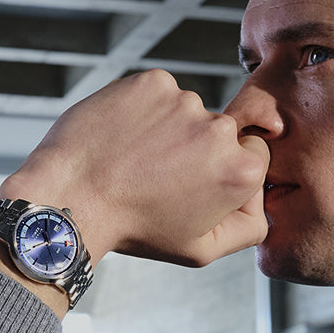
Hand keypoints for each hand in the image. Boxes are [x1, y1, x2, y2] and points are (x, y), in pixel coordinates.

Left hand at [0, 69, 269, 268]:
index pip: (250, 154)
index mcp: (242, 170)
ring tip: (131, 160)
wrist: (71, 198)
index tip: (189, 184)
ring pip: (184, 111)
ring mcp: (184, 101)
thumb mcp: (199, 249)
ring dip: (163, 129)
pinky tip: (121, 136)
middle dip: (192, 150)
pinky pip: (156, 93)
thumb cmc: (133, 228)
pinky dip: (140, 109)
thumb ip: (248, 228)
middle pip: (217, 131)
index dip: (218, 170)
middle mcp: (220, 129)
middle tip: (153, 177)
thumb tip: (262, 202)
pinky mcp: (151, 83)